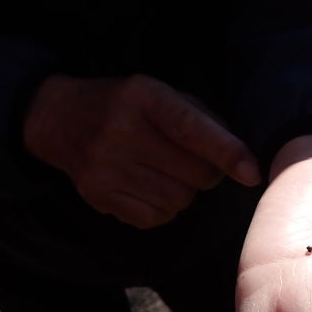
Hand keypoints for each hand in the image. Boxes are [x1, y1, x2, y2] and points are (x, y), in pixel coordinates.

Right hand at [23, 73, 260, 227]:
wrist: (60, 118)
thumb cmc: (128, 105)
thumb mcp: (161, 93)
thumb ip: (203, 119)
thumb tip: (243, 158)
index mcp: (143, 96)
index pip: (192, 130)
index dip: (227, 153)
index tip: (252, 173)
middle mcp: (121, 130)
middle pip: (194, 173)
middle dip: (209, 173)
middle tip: (196, 162)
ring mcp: (106, 166)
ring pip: (179, 199)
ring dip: (186, 191)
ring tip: (167, 171)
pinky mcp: (98, 195)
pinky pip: (156, 218)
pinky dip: (164, 208)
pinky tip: (151, 186)